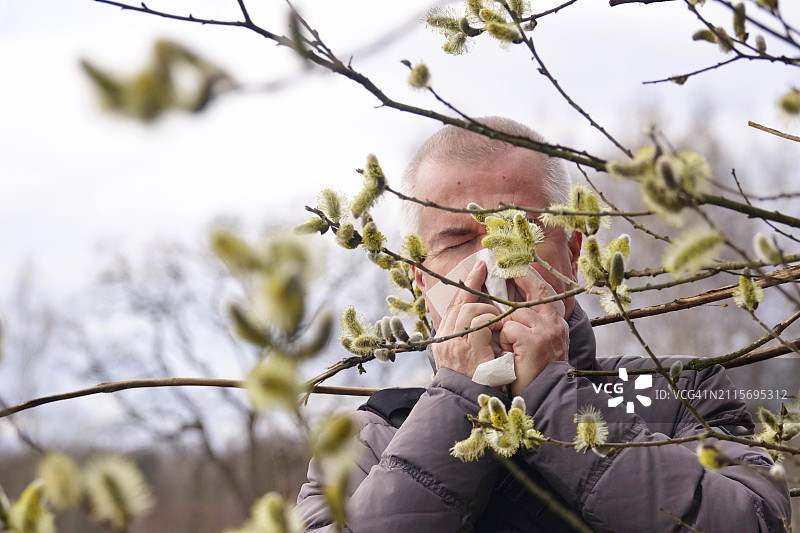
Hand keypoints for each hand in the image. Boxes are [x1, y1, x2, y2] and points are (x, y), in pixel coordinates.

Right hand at [431, 261, 501, 378]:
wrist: (467, 403)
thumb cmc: (473, 382)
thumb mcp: (465, 356)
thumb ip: (469, 338)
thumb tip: (479, 320)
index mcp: (445, 338)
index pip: (454, 306)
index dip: (464, 287)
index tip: (475, 270)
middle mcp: (447, 338)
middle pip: (459, 303)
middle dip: (471, 282)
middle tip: (483, 267)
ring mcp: (456, 343)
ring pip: (469, 310)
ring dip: (487, 310)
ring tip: (498, 319)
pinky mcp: (470, 349)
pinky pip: (479, 323)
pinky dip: (491, 321)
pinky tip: (499, 328)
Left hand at [499, 268, 568, 396]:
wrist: (542, 397)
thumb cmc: (534, 372)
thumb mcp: (537, 343)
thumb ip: (531, 324)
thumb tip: (513, 304)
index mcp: (556, 323)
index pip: (545, 291)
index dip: (530, 277)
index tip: (518, 266)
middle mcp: (555, 324)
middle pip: (535, 292)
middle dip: (520, 278)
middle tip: (505, 269)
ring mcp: (546, 332)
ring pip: (515, 314)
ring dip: (504, 328)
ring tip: (509, 346)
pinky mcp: (535, 342)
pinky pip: (509, 329)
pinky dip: (504, 340)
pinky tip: (510, 354)